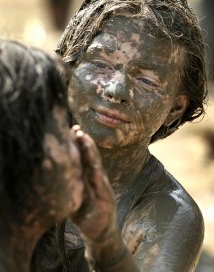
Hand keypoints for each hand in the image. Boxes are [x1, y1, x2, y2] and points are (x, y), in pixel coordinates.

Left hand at [70, 125, 116, 241]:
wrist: (100, 232)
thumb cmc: (86, 214)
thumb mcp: (75, 197)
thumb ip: (70, 185)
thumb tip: (55, 173)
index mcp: (88, 177)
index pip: (83, 157)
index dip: (78, 144)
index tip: (71, 130)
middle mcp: (96, 179)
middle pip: (90, 157)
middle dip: (84, 143)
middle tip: (77, 130)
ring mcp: (103, 187)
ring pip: (96, 167)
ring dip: (91, 153)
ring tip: (85, 140)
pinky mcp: (107, 198)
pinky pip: (101, 186)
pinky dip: (98, 176)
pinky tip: (94, 168)